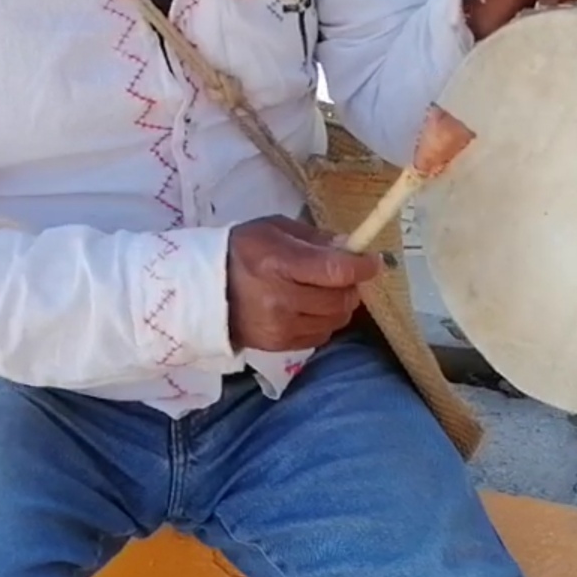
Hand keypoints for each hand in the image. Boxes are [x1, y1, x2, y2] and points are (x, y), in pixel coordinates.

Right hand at [226, 215, 380, 351]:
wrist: (204, 290)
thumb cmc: (242, 251)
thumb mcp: (275, 229)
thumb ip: (315, 238)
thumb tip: (350, 247)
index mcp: (278, 263)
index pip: (335, 270)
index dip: (361, 266)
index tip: (372, 261)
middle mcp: (281, 300)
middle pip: (341, 298)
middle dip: (351, 285)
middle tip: (344, 274)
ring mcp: (280, 327)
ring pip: (336, 319)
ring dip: (340, 304)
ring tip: (325, 290)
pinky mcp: (280, 346)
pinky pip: (322, 335)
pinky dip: (325, 321)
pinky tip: (310, 307)